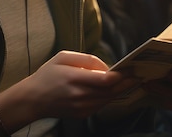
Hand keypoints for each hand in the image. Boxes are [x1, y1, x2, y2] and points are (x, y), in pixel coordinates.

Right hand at [19, 50, 140, 118]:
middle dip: (126, 83)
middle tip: (139, 75)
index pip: (104, 80)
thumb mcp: (63, 57)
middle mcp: (79, 95)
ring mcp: (81, 107)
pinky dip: (110, 96)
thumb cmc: (48, 75)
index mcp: (73, 78)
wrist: (33, 100)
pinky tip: (116, 89)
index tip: (131, 68)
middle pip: (110, 91)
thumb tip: (106, 67)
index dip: (121, 75)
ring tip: (132, 81)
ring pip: (108, 99)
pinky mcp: (83, 114)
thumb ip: (87, 60)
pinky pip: (102, 104)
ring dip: (121, 90)